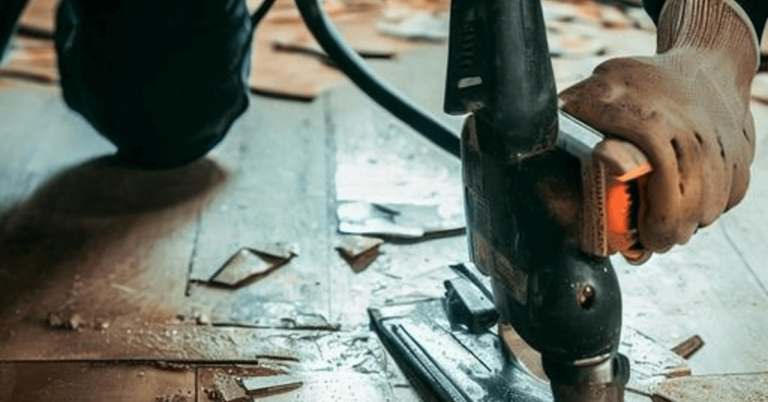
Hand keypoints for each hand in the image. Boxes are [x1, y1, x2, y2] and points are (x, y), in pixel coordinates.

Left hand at [559, 0, 757, 253]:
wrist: (706, 65)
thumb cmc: (640, 82)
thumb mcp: (594, 90)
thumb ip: (566, 120)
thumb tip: (529, 150)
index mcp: (653, 121)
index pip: (661, 184)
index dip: (654, 221)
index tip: (640, 243)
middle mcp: (695, 135)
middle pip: (689, 205)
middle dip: (667, 234)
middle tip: (649, 245)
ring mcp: (725, 147)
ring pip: (711, 207)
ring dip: (687, 225)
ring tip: (664, 231)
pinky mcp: (743, 157)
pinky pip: (730, 197)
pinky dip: (709, 209)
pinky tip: (689, 209)